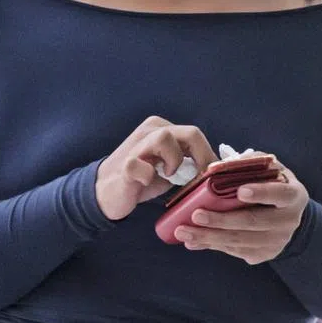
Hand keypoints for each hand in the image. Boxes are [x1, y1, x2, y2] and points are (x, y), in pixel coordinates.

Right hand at [96, 116, 218, 220]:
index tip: (215, 175)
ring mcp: (137, 145)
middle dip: (203, 157)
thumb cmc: (141, 179)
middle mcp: (151, 131)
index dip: (209, 155)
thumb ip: (187, 163)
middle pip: (190, 132)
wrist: (106, 192)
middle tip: (202, 177)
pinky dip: (147, 176)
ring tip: (169, 175)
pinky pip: (139, 164)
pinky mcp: (125, 164)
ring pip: (165, 137)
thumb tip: (215, 171)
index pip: (195, 135)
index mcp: (163, 130)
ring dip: (175, 160)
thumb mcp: (169, 168)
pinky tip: (145, 182)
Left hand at [173, 163, 309, 264]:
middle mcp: (288, 222)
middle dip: (222, 220)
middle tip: (196, 215)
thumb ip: (251, 165)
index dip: (261, 193)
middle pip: (253, 222)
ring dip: (209, 237)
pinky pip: (235, 251)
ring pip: (240, 241)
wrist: (290, 216)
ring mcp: (277, 242)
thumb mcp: (270, 170)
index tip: (240, 191)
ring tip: (183, 231)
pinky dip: (212, 246)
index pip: (279, 194)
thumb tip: (220, 167)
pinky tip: (193, 241)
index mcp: (292, 196)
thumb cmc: (273, 185)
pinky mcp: (264, 255)